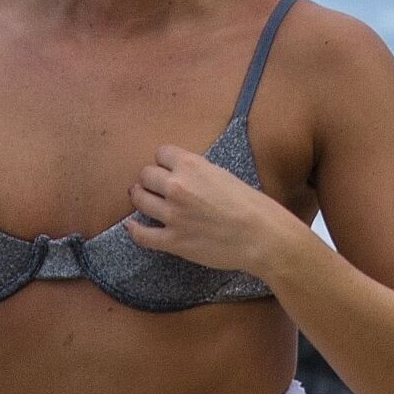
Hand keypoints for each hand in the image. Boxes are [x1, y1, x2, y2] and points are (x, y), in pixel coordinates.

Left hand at [121, 144, 283, 274]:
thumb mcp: (224, 175)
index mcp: (192, 166)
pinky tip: (133, 226)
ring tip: (143, 200)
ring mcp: (172, 215)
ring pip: (140, 199)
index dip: (164, 161)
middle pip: (146, 174)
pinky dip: (135, 230)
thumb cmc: (252, 206)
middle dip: (150, 179)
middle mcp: (177, 187)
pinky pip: (142, 234)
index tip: (167, 168)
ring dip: (140, 198)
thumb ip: (199, 174)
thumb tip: (186, 178)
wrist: (261, 236)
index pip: (162, 153)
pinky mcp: (172, 240)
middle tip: (155, 186)